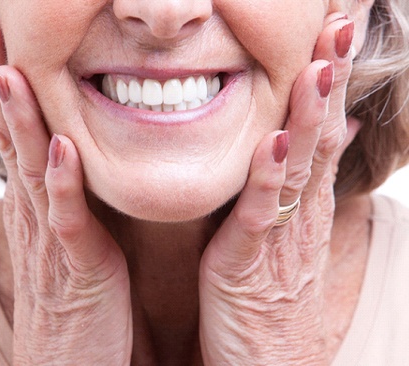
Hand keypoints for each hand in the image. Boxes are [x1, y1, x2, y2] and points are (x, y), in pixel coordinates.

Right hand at [0, 17, 131, 364]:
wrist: (68, 365)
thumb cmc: (75, 298)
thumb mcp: (68, 237)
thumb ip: (67, 198)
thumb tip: (68, 157)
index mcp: (38, 204)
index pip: (17, 133)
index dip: (8, 85)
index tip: (2, 38)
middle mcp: (36, 214)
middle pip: (12, 137)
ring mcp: (52, 240)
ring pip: (30, 169)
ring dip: (20, 119)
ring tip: (10, 68)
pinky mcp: (76, 269)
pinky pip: (67, 220)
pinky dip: (62, 183)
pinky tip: (59, 147)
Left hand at [199, 15, 356, 364]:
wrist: (270, 362)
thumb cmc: (273, 294)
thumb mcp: (292, 232)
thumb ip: (304, 185)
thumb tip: (328, 137)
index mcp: (303, 203)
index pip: (321, 130)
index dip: (328, 82)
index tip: (334, 33)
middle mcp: (299, 213)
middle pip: (318, 137)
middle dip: (328, 81)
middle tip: (341, 25)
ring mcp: (278, 237)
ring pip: (298, 168)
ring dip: (309, 117)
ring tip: (320, 68)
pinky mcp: (249, 263)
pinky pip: (261, 215)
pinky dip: (269, 178)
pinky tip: (276, 142)